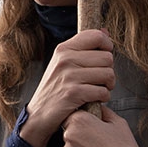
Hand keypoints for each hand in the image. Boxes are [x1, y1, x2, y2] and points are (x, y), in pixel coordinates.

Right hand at [19, 29, 114, 146]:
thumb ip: (84, 47)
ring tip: (96, 89)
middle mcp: (65, 59)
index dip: (107, 46)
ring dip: (108, 86)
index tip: (102, 58)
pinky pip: (103, 91)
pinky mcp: (73, 93)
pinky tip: (93, 99)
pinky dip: (103, 98)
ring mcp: (69, 76)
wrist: (39, 115)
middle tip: (98, 80)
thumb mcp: (63, 63)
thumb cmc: (55, 89)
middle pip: (108, 57)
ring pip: (109, 74)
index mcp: (63, 49)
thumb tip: (105, 31)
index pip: (97, 36)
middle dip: (108, 71)